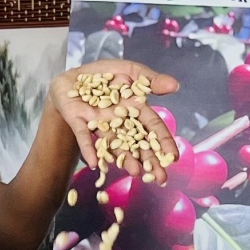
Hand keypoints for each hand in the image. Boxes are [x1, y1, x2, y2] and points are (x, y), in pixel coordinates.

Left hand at [52, 61, 180, 176]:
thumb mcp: (131, 72)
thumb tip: (175, 85)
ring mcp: (99, 123)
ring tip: (136, 172)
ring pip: (114, 144)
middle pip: (135, 143)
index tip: (173, 158)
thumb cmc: (106, 75)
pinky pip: (84, 136)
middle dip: (149, 160)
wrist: (74, 76)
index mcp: (134, 109)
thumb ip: (150, 80)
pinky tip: (93, 164)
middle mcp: (118, 122)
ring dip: (124, 158)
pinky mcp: (79, 121)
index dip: (163, 141)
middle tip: (160, 178)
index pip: (152, 127)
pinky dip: (89, 149)